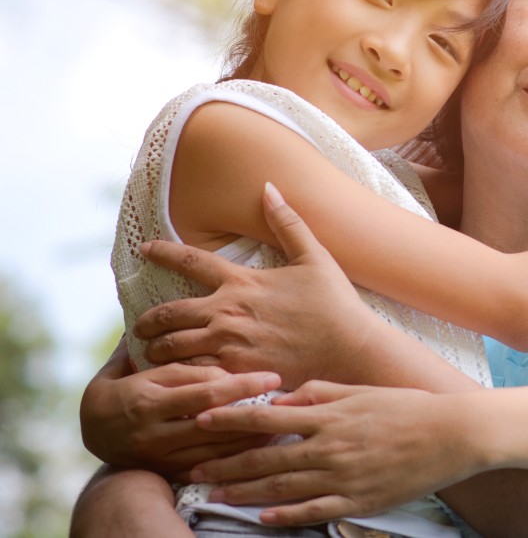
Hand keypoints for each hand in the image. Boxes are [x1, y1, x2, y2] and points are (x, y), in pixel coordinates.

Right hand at [79, 342, 280, 477]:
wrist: (90, 442)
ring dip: (247, 425)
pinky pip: (208, 462)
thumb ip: (145, 349)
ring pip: (213, 439)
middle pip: (208, 407)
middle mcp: (153, 423)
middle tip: (275, 379)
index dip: (228, 375)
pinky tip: (259, 441)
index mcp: (144, 394)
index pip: (193, 381)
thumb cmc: (110, 394)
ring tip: (277, 409)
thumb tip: (163, 315)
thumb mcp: (118, 369)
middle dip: (245, 392)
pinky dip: (235, 452)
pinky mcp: (168, 468)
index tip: (257, 364)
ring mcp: (161, 449)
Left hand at [133, 183, 379, 386]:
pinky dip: (178, 376)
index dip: (163, 252)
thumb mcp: (315, 257)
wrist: (349, 348)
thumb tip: (269, 187)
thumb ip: (288, 223)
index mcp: (241, 282)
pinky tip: (175, 380)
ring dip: (157, 350)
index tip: (145, 249)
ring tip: (152, 356)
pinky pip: (191, 375)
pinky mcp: (235, 373)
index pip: (190, 260)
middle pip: (167, 314)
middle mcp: (227, 312)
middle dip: (146, 321)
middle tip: (138, 328)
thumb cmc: (335, 303)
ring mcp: (228, 345)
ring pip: (171, 348)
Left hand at [190, 381, 482, 525]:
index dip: (233, 419)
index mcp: (329, 415)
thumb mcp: (361, 391)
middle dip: (227, 463)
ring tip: (216, 494)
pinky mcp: (357, 500)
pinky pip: (314, 510)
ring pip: (282, 487)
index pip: (269, 417)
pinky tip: (264, 518)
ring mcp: (342, 476)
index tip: (203, 419)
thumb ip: (321, 392)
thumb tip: (284, 396)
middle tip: (194, 468)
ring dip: (245, 492)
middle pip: (266, 458)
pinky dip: (286, 516)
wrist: (449, 435)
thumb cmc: (407, 407)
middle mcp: (329, 447)